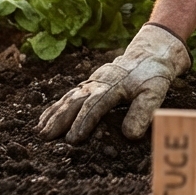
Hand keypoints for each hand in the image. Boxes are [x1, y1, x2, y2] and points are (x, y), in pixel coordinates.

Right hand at [35, 24, 190, 142]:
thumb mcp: (154, 93)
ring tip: (41, 132)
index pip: (95, 105)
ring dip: (54, 115)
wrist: (148, 55)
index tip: (73, 139)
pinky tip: (44, 119)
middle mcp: (97, 83)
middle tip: (46, 137)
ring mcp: (90, 83)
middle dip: (60, 119)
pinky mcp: (88, 85)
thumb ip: (143, 112)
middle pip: (75, 101)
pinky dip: (55, 107)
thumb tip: (130, 135)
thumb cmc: (152, 77)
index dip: (83, 121)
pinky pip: (68, 96)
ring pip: (68, 98)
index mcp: (113, 86)